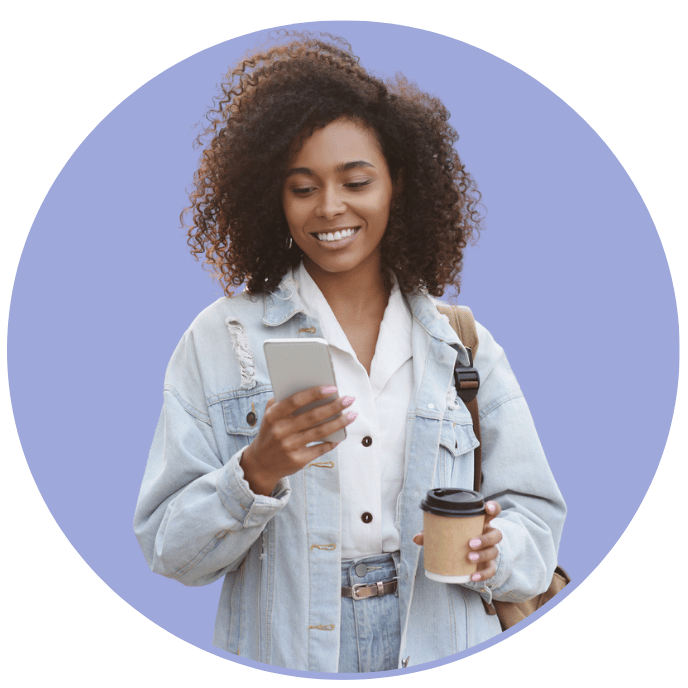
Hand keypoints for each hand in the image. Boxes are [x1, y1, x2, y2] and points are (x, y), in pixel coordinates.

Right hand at [240, 386, 356, 495]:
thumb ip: (283, 401)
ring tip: (352, 414)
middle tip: (349, 399)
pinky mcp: (298, 460)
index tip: (332, 388)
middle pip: (312, 416)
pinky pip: (320, 448)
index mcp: (273, 415)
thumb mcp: (269, 416)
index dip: (315, 393)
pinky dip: (332, 442)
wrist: (261, 465)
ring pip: (320, 432)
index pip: (296, 400)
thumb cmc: (271, 432)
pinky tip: (341, 435)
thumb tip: (311, 389)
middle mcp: (280, 431)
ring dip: (339, 423)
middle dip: (334, 407)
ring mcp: (289, 447)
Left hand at [413, 500, 502, 582]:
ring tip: (468, 558)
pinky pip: (491, 570)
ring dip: (483, 555)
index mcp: (480, 522)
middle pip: (496, 534)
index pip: (492, 511)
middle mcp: (488, 534)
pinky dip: (483, 574)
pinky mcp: (488, 565)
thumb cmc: (455, 537)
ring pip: (494, 551)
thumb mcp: (445, 532)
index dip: (493, 507)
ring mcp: (490, 550)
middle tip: (470, 543)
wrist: (464, 555)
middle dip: (485, 539)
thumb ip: (432, 533)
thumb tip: (416, 538)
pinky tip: (472, 576)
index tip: (487, 507)